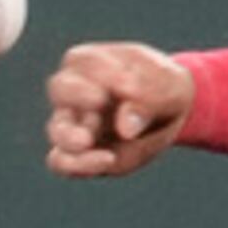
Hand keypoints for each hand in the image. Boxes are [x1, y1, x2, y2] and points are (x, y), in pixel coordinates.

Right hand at [45, 42, 194, 178]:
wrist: (170, 109)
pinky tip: (108, 161)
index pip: (84, 62)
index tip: (131, 82)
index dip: (106, 73)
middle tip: (100, 99)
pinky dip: (78, 165)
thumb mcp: (168, 87)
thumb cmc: (163, 88)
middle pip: (59, 89)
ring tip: (91, 142)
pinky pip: (61, 162)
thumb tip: (125, 130)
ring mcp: (72, 124)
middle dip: (77, 95)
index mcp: (88, 62)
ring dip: (71, 138)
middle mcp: (72, 92)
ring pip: (57, 131)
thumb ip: (148, 100)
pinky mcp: (79, 153)